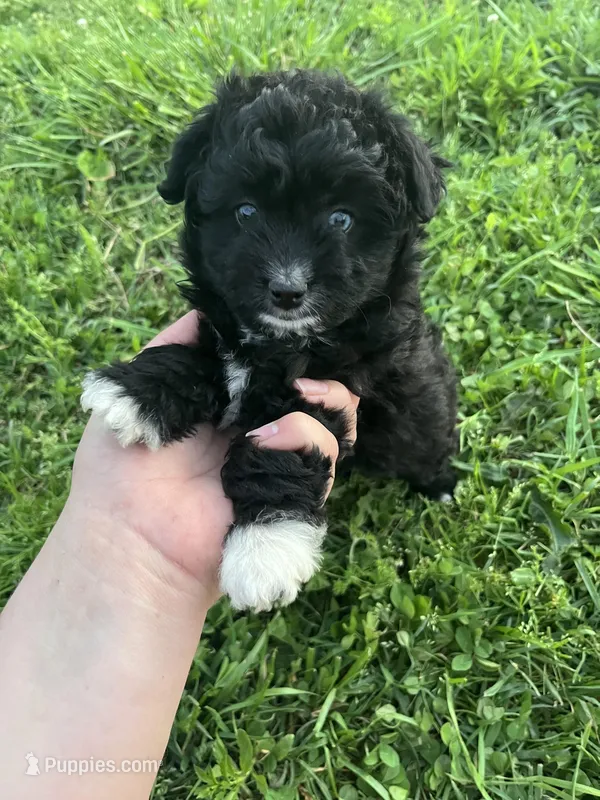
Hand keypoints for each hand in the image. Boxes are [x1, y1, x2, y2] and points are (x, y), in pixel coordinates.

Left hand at [71, 311, 358, 605]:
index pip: (274, 366)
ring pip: (331, 421)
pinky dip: (307, 438)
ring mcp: (277, 461)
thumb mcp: (141, 388)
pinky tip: (269, 438)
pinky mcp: (291, 493)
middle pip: (313, 390)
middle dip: (319, 370)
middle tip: (303, 365)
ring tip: (302, 393)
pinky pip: (321, 458)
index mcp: (226, 403)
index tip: (292, 329)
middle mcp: (258, 429)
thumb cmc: (120, 464)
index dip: (288, 348)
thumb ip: (179, 348)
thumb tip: (213, 308)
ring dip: (325, 399)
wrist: (127, 539)